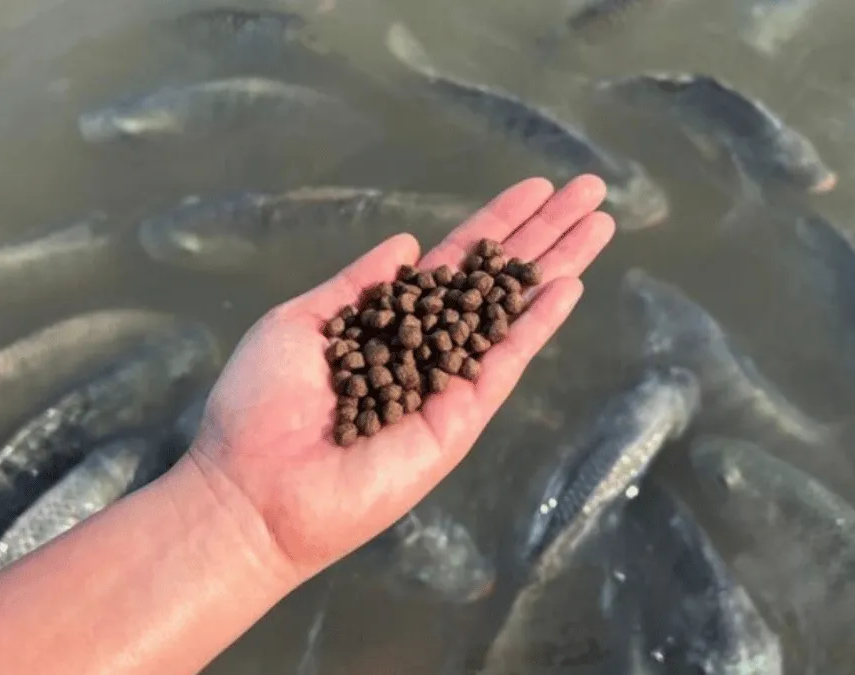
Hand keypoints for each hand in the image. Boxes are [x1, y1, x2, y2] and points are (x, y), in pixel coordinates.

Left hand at [182, 175, 615, 580]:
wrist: (254, 488)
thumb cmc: (261, 405)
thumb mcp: (302, 323)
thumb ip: (359, 285)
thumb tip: (408, 245)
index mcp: (390, 322)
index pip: (456, 263)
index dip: (497, 224)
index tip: (536, 189)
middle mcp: (430, 347)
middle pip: (498, 280)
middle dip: (545, 234)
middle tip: (590, 190)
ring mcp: (451, 382)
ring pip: (515, 313)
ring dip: (560, 267)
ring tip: (600, 223)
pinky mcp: (461, 417)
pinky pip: (506, 361)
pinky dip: (539, 323)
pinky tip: (569, 285)